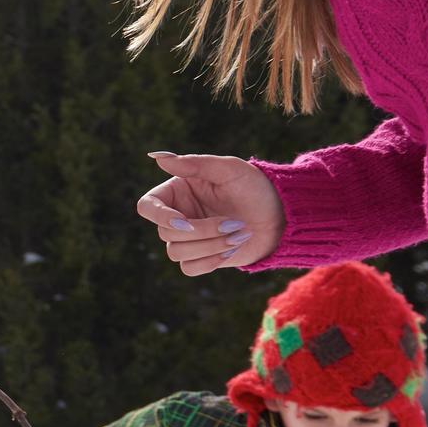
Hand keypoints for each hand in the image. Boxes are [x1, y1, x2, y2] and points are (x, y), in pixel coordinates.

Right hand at [137, 151, 284, 276]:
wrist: (280, 215)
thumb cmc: (254, 187)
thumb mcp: (228, 169)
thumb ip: (194, 164)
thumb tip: (157, 157)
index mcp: (177, 191)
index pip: (147, 206)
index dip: (160, 216)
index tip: (184, 220)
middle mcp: (177, 215)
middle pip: (166, 232)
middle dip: (201, 231)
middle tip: (234, 223)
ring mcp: (188, 239)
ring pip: (176, 252)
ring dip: (210, 245)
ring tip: (239, 235)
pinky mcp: (200, 258)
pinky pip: (188, 269)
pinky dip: (209, 261)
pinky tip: (231, 250)